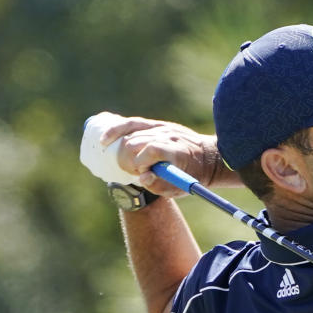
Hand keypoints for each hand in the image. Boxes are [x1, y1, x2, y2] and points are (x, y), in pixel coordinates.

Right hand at [97, 113, 222, 196]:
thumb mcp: (181, 188)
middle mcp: (169, 135)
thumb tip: (141, 176)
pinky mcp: (156, 124)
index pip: (151, 149)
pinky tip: (104, 139)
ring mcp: (162, 127)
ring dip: (124, 151)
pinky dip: (116, 130)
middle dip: (129, 160)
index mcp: (178, 151)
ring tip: (129, 163)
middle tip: (133, 171)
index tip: (141, 173)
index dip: (140, 163)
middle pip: (137, 142)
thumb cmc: (194, 176)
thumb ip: (159, 185)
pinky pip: (132, 123)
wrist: (208, 157)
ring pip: (132, 136)